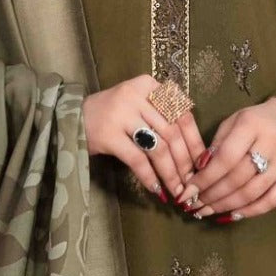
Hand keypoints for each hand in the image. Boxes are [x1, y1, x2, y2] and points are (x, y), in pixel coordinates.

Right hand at [82, 75, 207, 201]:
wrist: (73, 117)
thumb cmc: (114, 114)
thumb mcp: (139, 105)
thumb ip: (164, 119)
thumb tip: (195, 155)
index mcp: (149, 85)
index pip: (182, 113)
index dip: (194, 141)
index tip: (202, 164)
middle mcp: (136, 94)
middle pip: (172, 133)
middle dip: (184, 162)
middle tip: (190, 183)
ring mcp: (121, 113)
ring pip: (158, 147)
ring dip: (170, 173)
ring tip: (176, 190)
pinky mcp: (109, 134)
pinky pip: (137, 160)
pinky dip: (149, 177)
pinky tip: (156, 189)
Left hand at [172, 96, 275, 219]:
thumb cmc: (258, 119)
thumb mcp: (234, 121)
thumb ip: (217, 143)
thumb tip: (199, 169)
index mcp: (251, 125)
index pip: (225, 158)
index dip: (205, 177)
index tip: (188, 190)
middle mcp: (270, 145)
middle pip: (237, 178)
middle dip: (212, 195)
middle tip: (195, 205)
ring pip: (252, 193)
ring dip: (226, 205)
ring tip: (208, 211)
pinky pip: (271, 201)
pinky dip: (250, 211)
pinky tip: (233, 214)